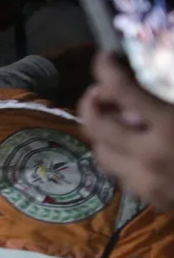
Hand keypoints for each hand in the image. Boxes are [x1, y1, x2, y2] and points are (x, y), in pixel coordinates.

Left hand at [79, 51, 173, 211]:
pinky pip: (120, 173)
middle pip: (95, 125)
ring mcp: (145, 181)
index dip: (107, 69)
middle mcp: (149, 155)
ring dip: (103, 132)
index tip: (104, 58)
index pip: (122, 90)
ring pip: (100, 151)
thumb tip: (150, 78)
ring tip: (117, 119)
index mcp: (171, 127)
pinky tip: (138, 147)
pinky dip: (122, 156)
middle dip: (92, 103)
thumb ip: (169, 94)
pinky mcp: (148, 198)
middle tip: (101, 92)